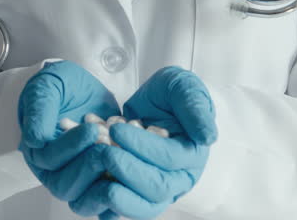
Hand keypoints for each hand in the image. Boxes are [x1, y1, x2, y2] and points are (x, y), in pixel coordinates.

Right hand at [17, 60, 121, 216]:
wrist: (79, 90)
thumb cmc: (58, 88)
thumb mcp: (45, 89)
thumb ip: (39, 113)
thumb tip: (35, 140)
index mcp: (38, 152)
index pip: (50, 160)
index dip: (71, 146)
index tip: (92, 129)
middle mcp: (56, 171)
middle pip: (67, 186)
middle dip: (89, 165)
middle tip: (108, 141)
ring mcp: (79, 178)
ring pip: (88, 197)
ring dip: (107, 177)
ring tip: (122, 151)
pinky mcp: (101, 179)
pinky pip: (110, 194)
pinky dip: (124, 184)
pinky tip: (136, 162)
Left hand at [68, 66, 217, 218]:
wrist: (155, 105)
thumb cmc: (172, 95)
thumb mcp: (184, 88)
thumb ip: (195, 108)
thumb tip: (208, 137)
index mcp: (193, 155)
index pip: (170, 159)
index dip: (143, 146)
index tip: (116, 128)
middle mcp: (178, 179)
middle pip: (157, 190)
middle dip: (127, 171)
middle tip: (103, 151)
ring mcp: (157, 190)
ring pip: (141, 207)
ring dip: (115, 193)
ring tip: (95, 171)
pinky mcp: (135, 194)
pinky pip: (121, 206)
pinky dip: (103, 198)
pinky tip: (88, 183)